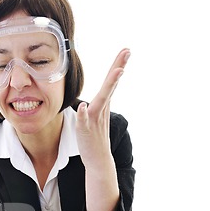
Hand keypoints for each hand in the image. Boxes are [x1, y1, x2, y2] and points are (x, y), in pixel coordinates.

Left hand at [75, 48, 130, 167]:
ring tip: (118, 72)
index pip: (110, 82)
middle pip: (110, 86)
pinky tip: (82, 107)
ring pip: (101, 100)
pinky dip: (83, 114)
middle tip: (127, 52)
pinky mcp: (85, 130)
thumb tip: (96, 93)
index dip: (118, 66)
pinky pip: (83, 121)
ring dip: (109, 86)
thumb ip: (98, 103)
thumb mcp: (96, 116)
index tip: (126, 50)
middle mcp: (100, 109)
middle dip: (118, 68)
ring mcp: (94, 119)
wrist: (98, 160)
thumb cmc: (95, 138)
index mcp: (102, 105)